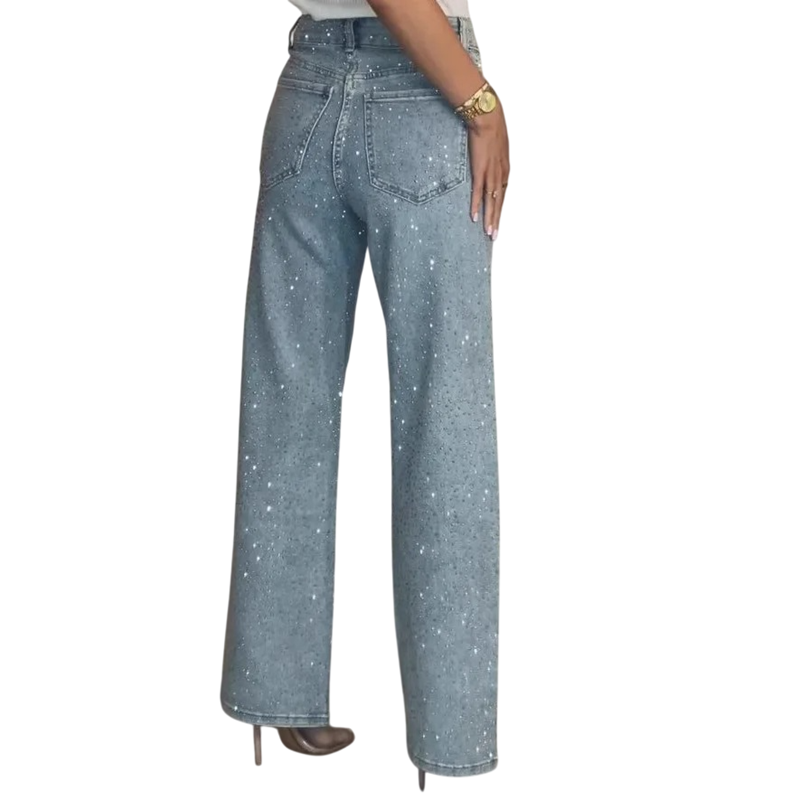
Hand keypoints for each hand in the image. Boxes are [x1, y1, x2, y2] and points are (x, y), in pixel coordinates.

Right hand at [467, 98, 509, 239]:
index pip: (502, 193)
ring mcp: (490, 172)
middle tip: (494, 236)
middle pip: (499, 201)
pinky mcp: (480, 170)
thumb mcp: (496, 143)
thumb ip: (492, 155)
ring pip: (491, 201)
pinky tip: (474, 217)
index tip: (497, 220)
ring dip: (489, 218)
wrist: (487, 115)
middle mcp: (500, 173)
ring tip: (488, 233)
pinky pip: (478, 192)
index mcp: (504, 167)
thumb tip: (487, 156)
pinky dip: (476, 205)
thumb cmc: (491, 124)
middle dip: (496, 219)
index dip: (499, 208)